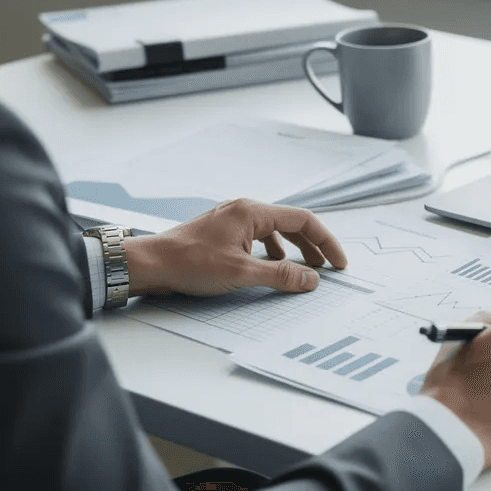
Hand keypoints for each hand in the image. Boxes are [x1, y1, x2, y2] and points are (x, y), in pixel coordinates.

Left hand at [122, 199, 347, 295]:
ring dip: (293, 248)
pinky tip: (271, 265)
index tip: (338, 263)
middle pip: (291, 223)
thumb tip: (311, 279)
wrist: (151, 264)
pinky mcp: (223, 232)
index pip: (303, 220)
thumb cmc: (190, 263)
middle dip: (312, 245)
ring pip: (274, 230)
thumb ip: (281, 275)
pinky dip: (272, 251)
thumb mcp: (241, 273)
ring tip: (302, 269)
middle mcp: (244, 210)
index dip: (326, 241)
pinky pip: (258, 237)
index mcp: (252, 212)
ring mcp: (232, 220)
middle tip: (327, 268)